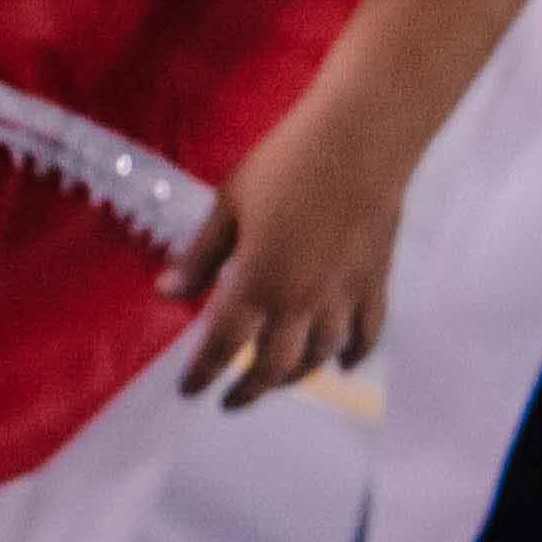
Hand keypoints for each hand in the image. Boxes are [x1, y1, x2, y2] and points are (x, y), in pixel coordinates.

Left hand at [165, 96, 412, 405]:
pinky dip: (354, 354)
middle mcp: (301, 301)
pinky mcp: (375, 281)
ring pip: (319, 356)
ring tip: (276, 380)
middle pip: (273, 365)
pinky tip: (342, 365)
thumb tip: (167, 292)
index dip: (202, 374)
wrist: (362, 140)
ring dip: (295, 377)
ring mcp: (343, 295)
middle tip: (231, 401)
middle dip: (249, 390)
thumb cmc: (286, 163)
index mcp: (258, 281)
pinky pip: (367, 332)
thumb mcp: (229, 204)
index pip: (223, 345)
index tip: (189, 392)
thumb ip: (201, 255)